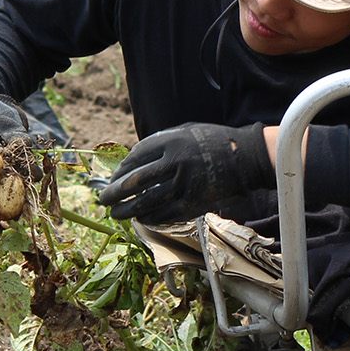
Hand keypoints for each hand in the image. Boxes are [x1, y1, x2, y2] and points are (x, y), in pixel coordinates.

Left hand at [95, 122, 272, 221]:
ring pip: (147, 202)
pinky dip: (150, 218)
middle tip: (103, 200)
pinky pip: (165, 214)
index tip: (113, 178)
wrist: (245, 158)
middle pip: (136, 182)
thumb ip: (160, 143)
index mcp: (171, 142)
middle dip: (115, 193)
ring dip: (128, 210)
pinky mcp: (194, 203)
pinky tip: (142, 218)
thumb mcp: (185, 132)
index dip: (120, 171)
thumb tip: (131, 161)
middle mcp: (176, 163)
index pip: (135, 159)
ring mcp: (185, 185)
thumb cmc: (211, 142)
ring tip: (117, 214)